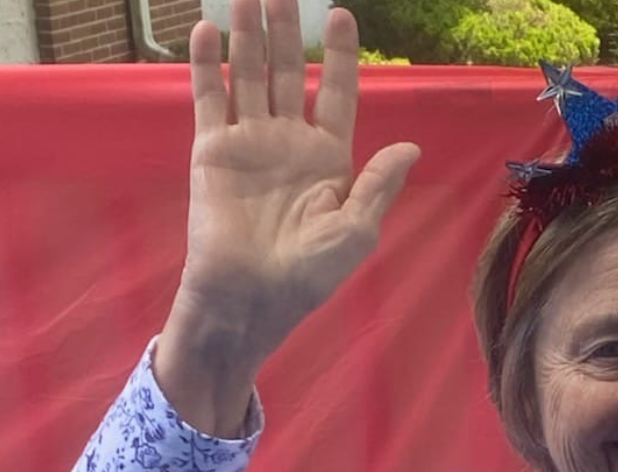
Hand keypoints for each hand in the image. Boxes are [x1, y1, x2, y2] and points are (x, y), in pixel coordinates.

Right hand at [158, 0, 419, 432]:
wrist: (251, 297)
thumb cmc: (308, 273)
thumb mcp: (356, 230)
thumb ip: (379, 184)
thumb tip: (410, 146)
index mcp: (329, 159)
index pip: (338, 93)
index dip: (342, 56)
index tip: (344, 15)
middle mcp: (288, 142)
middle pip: (292, 72)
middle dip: (290, 31)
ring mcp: (249, 143)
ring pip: (251, 75)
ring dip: (249, 35)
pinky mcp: (213, 150)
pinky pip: (211, 99)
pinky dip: (208, 64)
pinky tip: (207, 30)